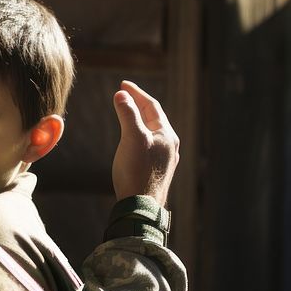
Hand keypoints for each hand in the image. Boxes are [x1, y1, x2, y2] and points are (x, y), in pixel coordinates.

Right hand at [111, 80, 179, 205]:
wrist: (141, 206)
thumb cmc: (137, 171)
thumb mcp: (132, 138)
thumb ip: (128, 115)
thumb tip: (121, 95)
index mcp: (166, 134)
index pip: (152, 106)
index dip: (136, 93)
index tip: (123, 84)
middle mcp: (169, 145)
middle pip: (153, 118)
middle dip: (138, 104)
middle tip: (123, 95)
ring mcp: (164, 158)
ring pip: (152, 131)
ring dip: (139, 119)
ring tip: (127, 113)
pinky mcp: (157, 170)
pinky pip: (149, 144)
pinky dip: (139, 134)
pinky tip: (133, 141)